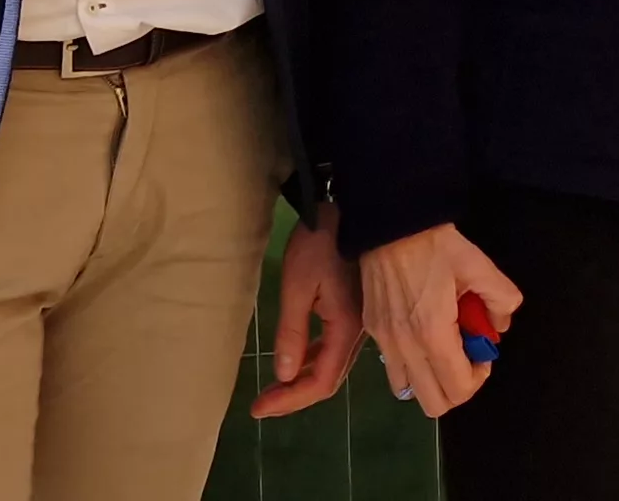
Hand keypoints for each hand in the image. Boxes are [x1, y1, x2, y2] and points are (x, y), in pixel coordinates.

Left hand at [252, 203, 364, 417]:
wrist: (350, 208)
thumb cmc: (320, 243)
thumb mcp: (298, 285)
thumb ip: (292, 332)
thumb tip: (283, 375)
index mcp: (347, 327)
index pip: (321, 381)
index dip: (291, 400)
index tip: (259, 408)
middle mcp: (359, 332)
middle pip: (328, 379)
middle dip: (294, 396)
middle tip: (261, 405)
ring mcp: (359, 323)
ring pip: (332, 365)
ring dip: (302, 380)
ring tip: (271, 389)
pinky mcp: (354, 312)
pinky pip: (333, 348)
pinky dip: (312, 361)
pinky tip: (294, 361)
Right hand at [357, 224, 523, 418]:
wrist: (390, 222)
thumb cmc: (436, 243)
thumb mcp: (479, 265)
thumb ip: (502, 299)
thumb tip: (499, 326)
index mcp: (433, 334)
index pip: (458, 389)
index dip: (479, 378)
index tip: (483, 353)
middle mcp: (404, 346)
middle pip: (433, 403)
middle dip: (457, 386)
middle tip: (465, 355)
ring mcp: (383, 341)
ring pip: (409, 391)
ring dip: (431, 379)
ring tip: (442, 347)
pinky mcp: (372, 330)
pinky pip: (393, 369)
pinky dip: (412, 366)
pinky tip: (422, 336)